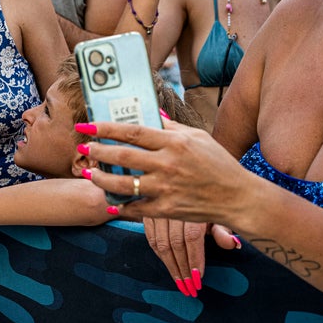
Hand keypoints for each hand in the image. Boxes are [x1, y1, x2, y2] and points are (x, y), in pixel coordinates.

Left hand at [75, 121, 255, 226]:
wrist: (239, 198)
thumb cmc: (219, 164)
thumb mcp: (199, 137)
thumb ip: (172, 127)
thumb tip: (152, 114)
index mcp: (174, 142)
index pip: (132, 131)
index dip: (105, 127)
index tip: (87, 125)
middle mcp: (168, 164)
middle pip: (123, 156)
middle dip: (97, 151)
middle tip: (83, 147)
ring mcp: (166, 188)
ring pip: (124, 184)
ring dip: (101, 179)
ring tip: (89, 174)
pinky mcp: (167, 209)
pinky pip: (137, 208)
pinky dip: (121, 206)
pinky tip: (110, 202)